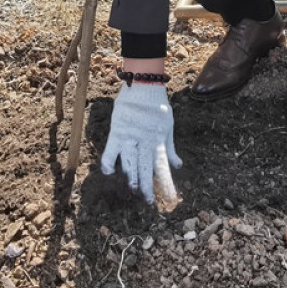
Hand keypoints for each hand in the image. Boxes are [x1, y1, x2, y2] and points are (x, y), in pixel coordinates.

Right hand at [99, 84, 181, 204]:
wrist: (144, 85)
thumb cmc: (157, 107)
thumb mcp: (168, 127)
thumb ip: (170, 148)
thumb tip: (177, 166)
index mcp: (158, 142)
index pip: (162, 168)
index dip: (166, 184)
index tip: (170, 199)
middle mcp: (145, 143)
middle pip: (146, 169)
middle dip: (147, 187)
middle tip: (149, 202)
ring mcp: (130, 138)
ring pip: (130, 163)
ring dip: (132, 177)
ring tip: (134, 190)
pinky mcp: (118, 131)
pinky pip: (111, 150)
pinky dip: (108, 162)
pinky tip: (109, 173)